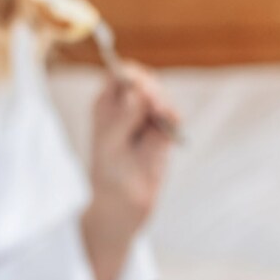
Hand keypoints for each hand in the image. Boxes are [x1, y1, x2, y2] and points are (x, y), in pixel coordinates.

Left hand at [82, 64, 177, 279]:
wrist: (123, 204)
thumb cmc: (108, 175)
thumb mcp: (110, 143)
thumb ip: (123, 116)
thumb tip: (138, 92)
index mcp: (106, 107)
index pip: (120, 76)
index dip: (130, 76)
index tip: (137, 88)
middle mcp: (126, 110)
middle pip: (143, 81)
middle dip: (150, 87)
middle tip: (152, 103)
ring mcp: (145, 121)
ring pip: (160, 96)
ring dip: (163, 101)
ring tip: (161, 115)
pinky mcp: (161, 134)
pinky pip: (172, 115)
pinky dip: (172, 116)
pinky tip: (170, 122)